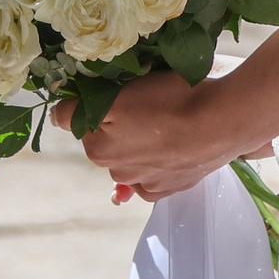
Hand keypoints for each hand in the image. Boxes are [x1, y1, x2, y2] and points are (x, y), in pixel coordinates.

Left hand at [53, 71, 246, 202]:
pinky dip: (155, 163)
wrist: (224, 122)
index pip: (77, 118)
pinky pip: (151, 177)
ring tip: (164, 122)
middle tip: (144, 102)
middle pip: (105, 138)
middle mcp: (117, 172)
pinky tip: (170, 148)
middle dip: (116, 122)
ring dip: (138, 142)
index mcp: (99, 149)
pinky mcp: (172, 187)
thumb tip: (55, 116)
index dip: (94, 99)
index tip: (116, 90)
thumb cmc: (171, 100)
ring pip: (131, 156)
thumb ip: (80, 107)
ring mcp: (146, 183)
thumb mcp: (120, 93)